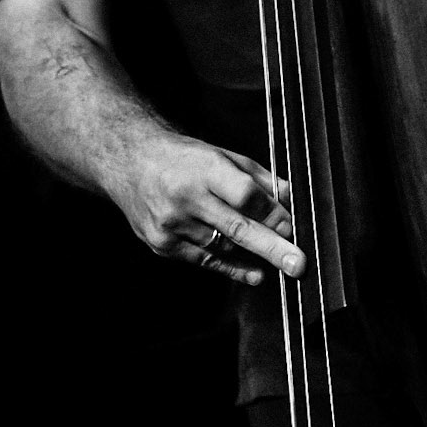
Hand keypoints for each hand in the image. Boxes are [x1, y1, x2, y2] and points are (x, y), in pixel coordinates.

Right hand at [111, 129, 305, 285]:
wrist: (129, 162)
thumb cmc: (183, 158)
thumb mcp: (222, 155)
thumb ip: (258, 179)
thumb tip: (291, 200)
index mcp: (203, 168)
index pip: (243, 195)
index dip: (271, 213)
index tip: (292, 227)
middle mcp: (185, 197)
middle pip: (236, 227)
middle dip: (271, 247)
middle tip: (297, 264)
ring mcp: (171, 224)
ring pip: (223, 248)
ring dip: (253, 256)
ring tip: (277, 260)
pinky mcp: (161, 244)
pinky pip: (205, 261)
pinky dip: (232, 267)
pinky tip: (254, 271)